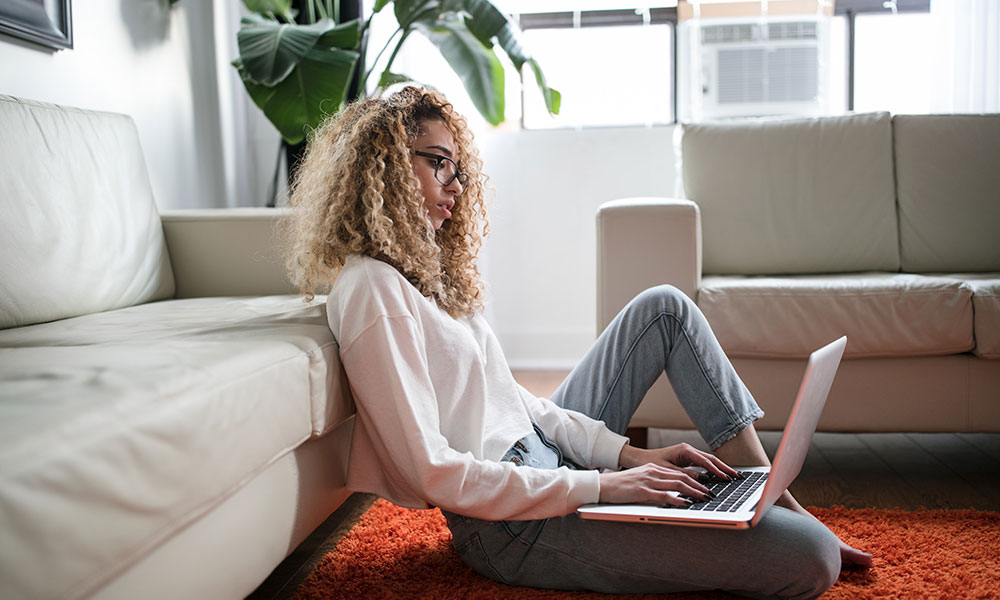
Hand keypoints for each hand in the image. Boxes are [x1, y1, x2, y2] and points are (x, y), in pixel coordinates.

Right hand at [599, 462, 713, 505]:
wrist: (602, 485)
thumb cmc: (619, 485)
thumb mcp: (640, 480)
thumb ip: (654, 483)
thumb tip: (670, 492)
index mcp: (653, 468)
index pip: (678, 473)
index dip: (694, 479)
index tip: (705, 486)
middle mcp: (653, 472)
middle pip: (681, 477)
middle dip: (699, 486)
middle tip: (710, 494)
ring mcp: (648, 481)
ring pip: (677, 484)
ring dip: (693, 492)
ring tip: (704, 498)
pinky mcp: (642, 491)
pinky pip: (664, 495)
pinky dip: (677, 499)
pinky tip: (685, 503)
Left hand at [619, 442, 739, 481]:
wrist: (639, 459)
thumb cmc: (650, 463)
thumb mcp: (668, 471)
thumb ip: (685, 475)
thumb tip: (703, 481)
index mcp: (685, 450)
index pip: (706, 461)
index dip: (717, 471)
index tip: (727, 479)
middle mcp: (688, 450)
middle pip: (711, 459)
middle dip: (725, 468)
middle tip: (737, 477)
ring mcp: (688, 453)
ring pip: (709, 461)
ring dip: (721, 468)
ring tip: (733, 477)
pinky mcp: (687, 458)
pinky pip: (704, 464)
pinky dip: (713, 469)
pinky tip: (720, 476)